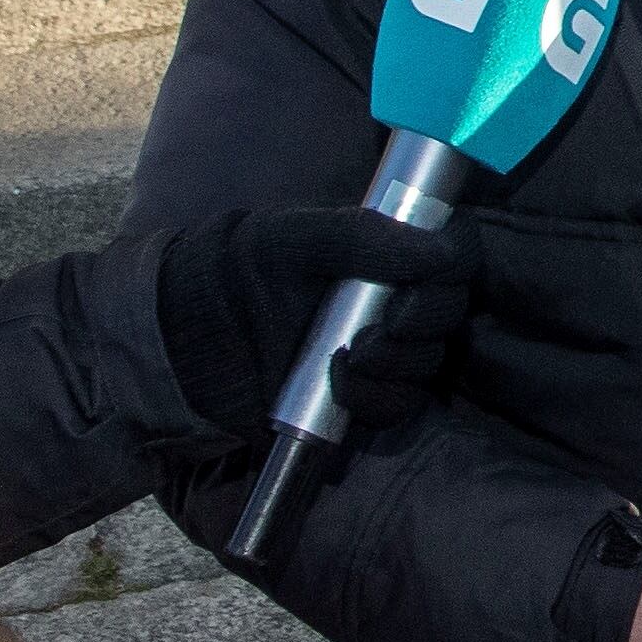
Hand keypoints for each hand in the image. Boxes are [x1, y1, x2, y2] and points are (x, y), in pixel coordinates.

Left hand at [160, 202, 480, 446]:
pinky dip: (375, 397)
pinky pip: (398, 405)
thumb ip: (366, 236)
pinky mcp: (360, 399)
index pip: (453, 254)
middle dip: (426, 318)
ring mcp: (378, 352)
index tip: (431, 271)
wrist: (185, 340)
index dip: (455, 263)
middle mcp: (391, 300)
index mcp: (384, 252)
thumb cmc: (235, 272)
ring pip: (428, 362)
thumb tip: (442, 248)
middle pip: (450, 312)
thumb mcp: (295, 238)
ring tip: (350, 354)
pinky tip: (339, 381)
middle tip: (387, 321)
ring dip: (398, 361)